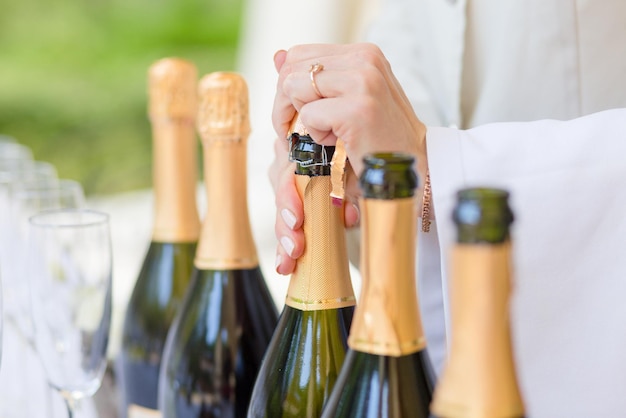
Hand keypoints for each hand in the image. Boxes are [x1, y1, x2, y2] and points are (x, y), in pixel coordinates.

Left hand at [271, 43, 427, 273]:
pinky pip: (308, 115)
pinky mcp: (358, 109)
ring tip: (329, 135)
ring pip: (294, 89)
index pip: (299, 55)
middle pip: (291, 71)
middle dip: (286, 106)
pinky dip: (317, 136)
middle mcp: (365, 59)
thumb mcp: (347, 99)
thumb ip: (315, 77)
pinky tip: (340, 143)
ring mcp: (364, 82)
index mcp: (363, 52)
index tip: (297, 114)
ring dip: (303, 120)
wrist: (412, 168)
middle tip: (302, 131)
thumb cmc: (378, 138)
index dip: (289, 88)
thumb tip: (278, 56)